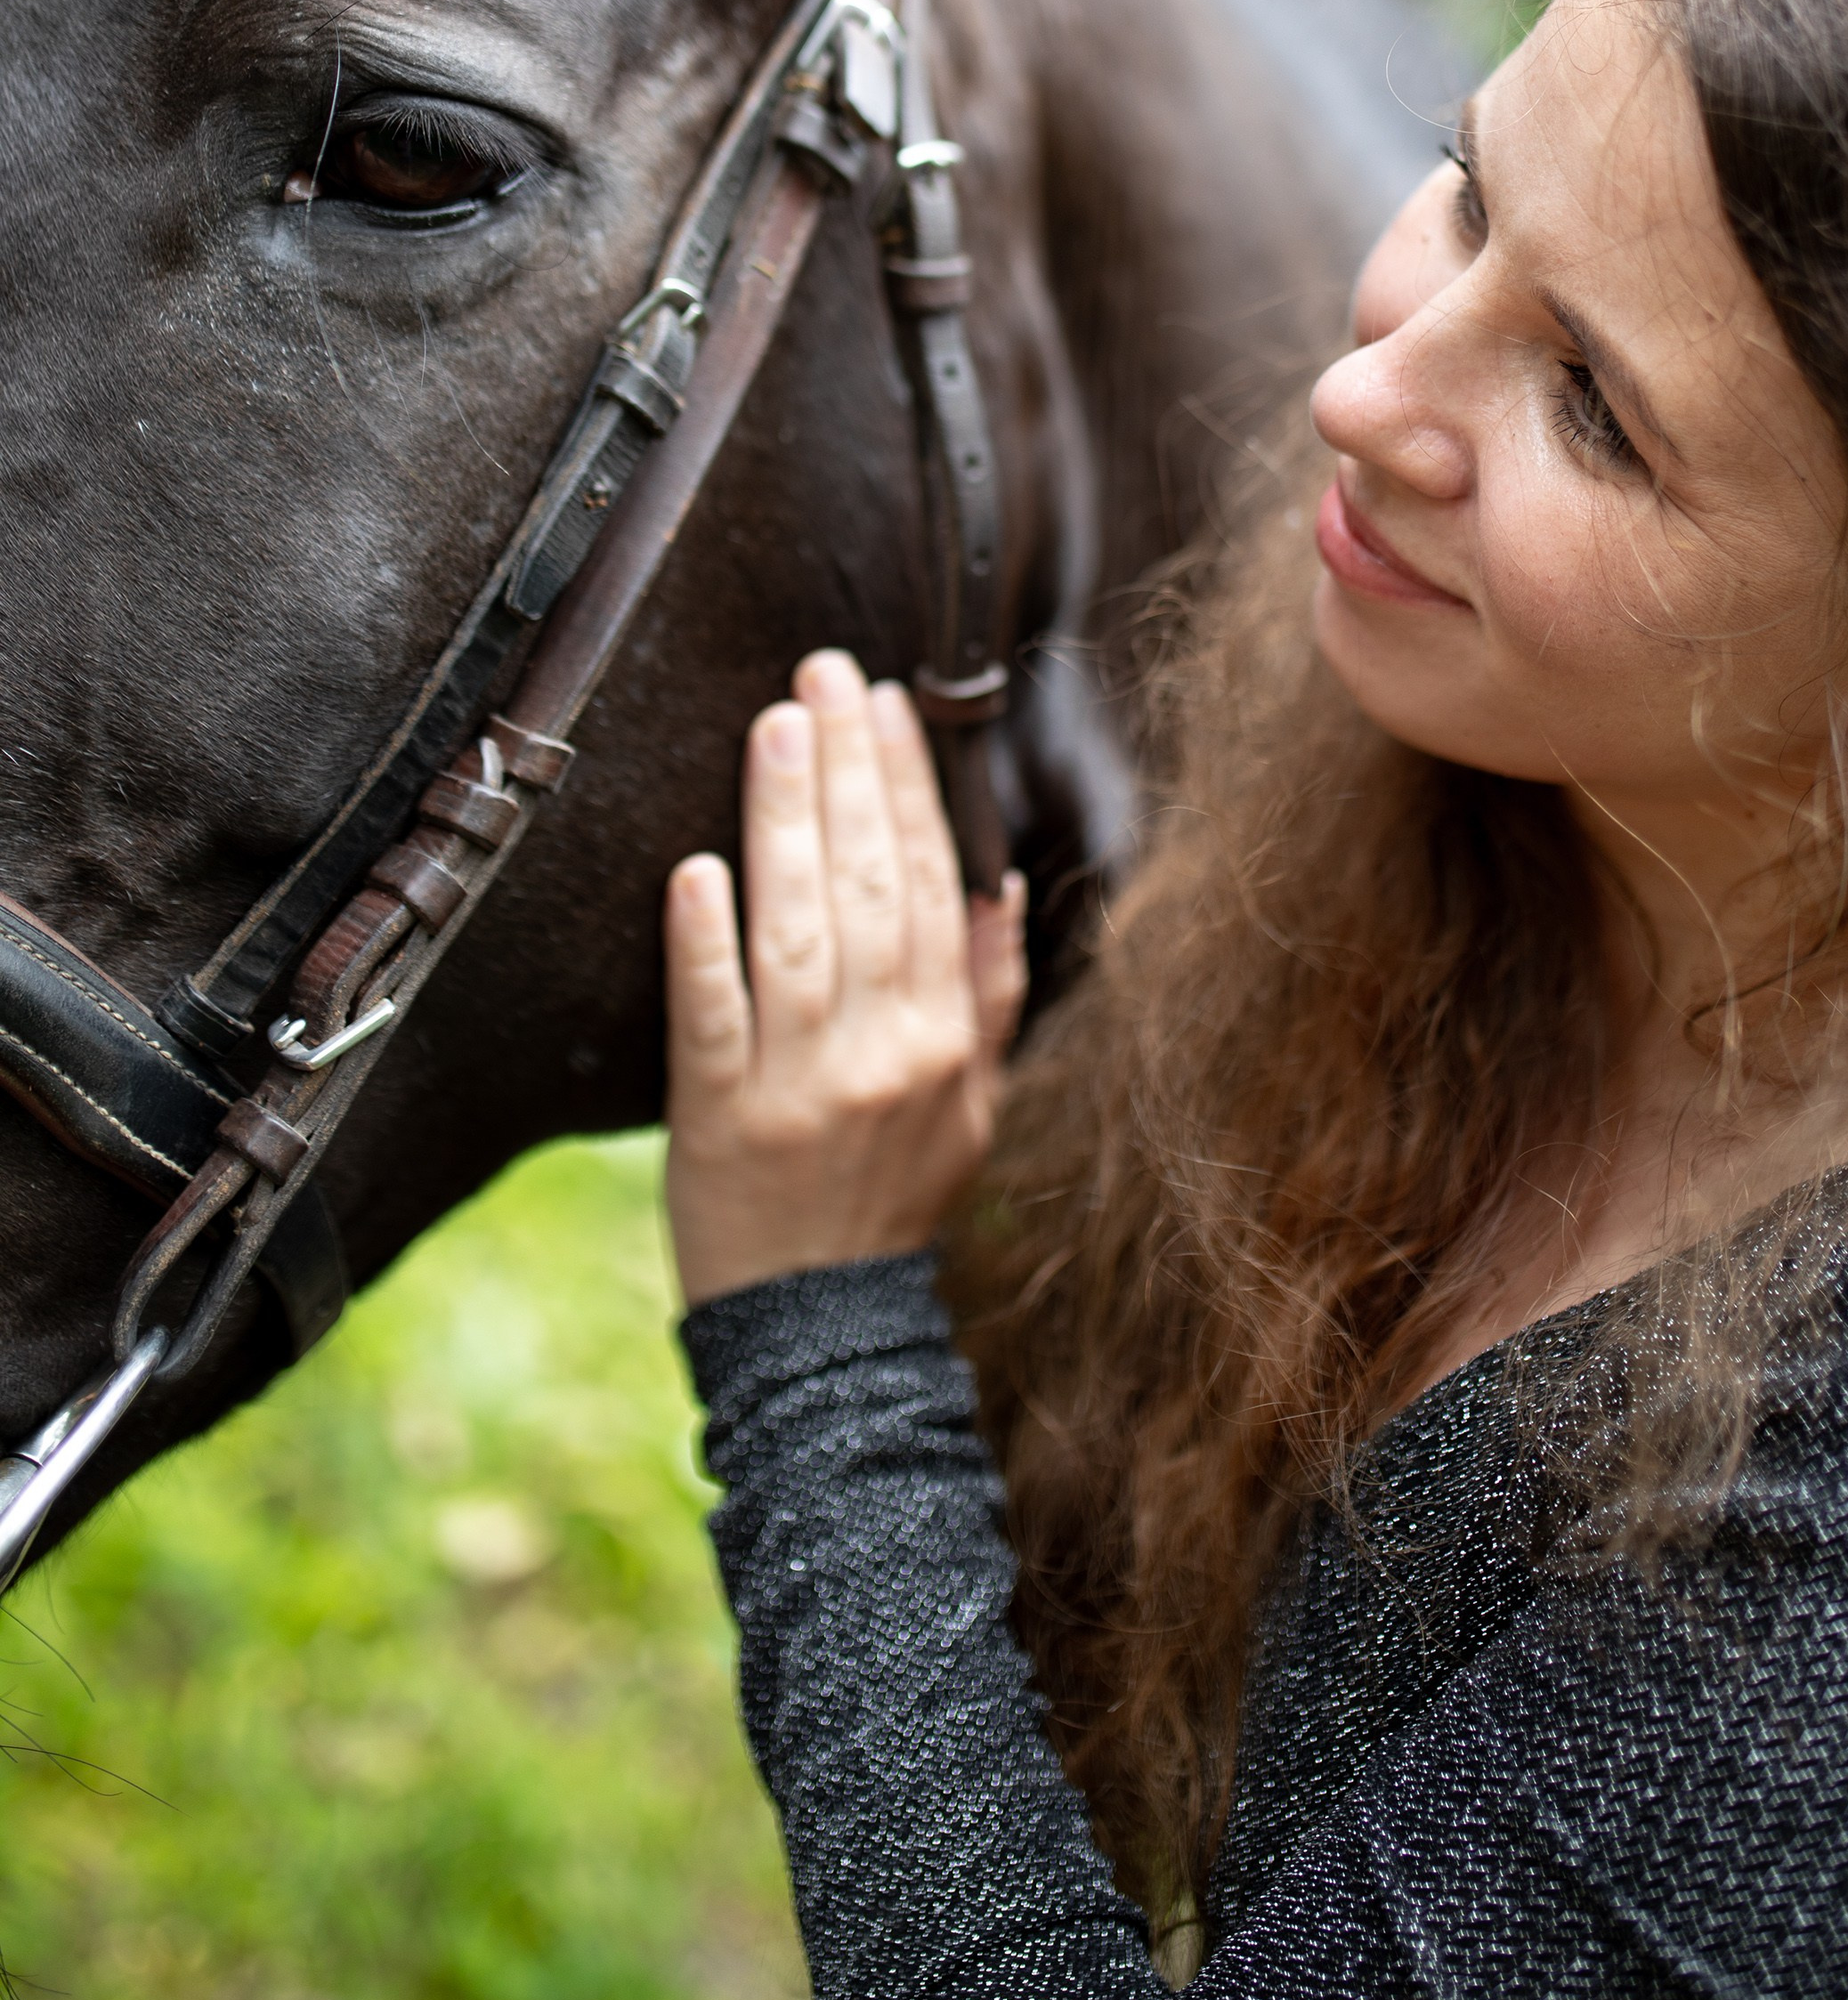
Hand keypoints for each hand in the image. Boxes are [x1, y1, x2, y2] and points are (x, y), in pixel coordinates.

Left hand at [663, 648, 1027, 1304]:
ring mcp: (802, 1085)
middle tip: (823, 672)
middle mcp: (884, 1052)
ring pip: (797, 931)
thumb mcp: (972, 1105)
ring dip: (785, 821)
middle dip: (848, 769)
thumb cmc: (891, 1197)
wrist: (820, 1327)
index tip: (886, 702)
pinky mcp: (719, 1120)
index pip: (931, 883)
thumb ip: (988, 994)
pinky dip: (705, 943)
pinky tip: (696, 868)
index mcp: (944, 1039)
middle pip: (870, 886)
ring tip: (773, 727)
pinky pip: (712, 1018)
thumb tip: (999, 887)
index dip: (909, 786)